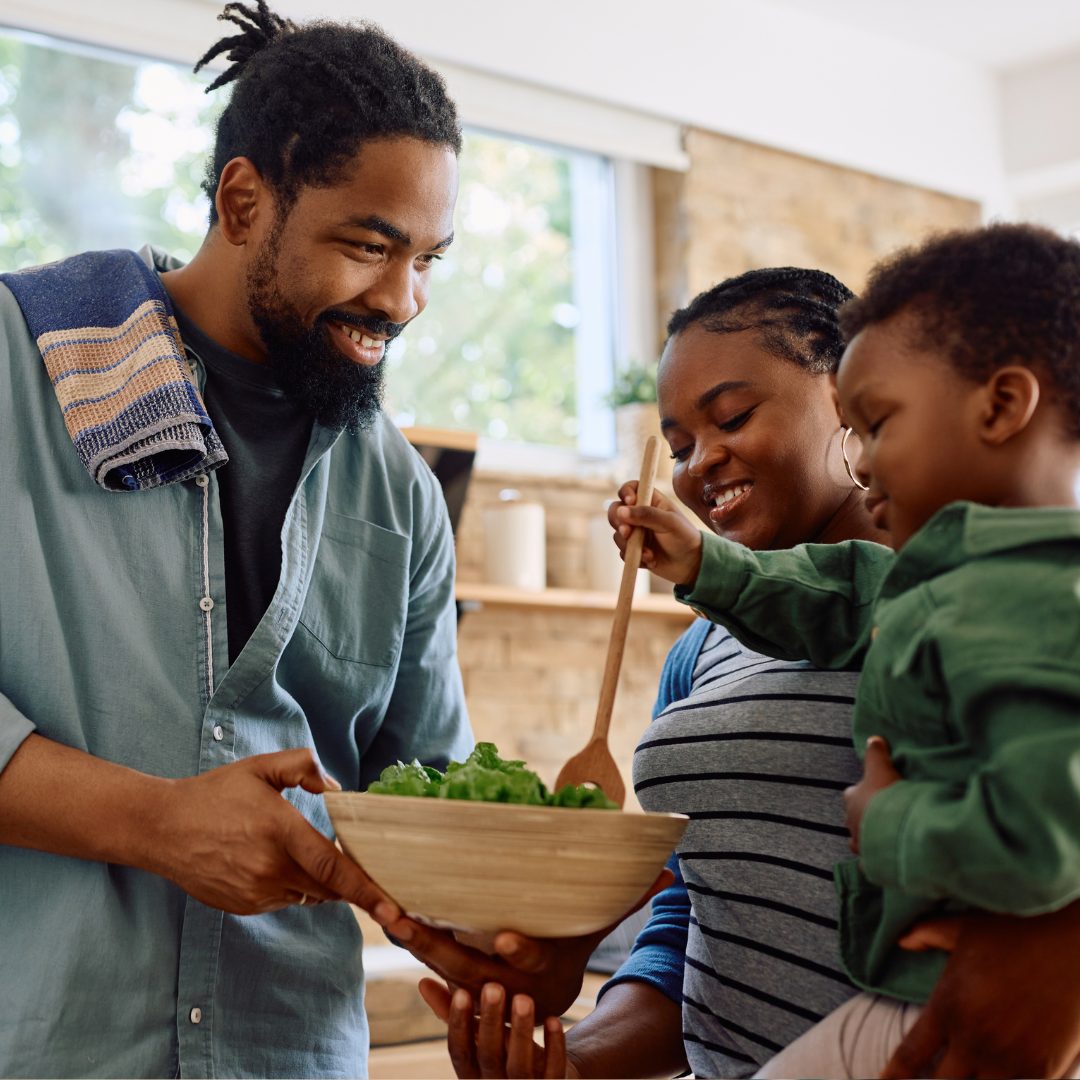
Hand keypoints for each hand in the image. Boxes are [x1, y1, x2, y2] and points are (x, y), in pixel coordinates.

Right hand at [149, 749, 399, 919]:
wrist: (162, 828)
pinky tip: (276, 862)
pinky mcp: (245, 906)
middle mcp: (270, 868)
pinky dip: (293, 886)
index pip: (333, 867)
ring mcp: (256, 892)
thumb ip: (303, 766)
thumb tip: (337, 787)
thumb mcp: (260, 767)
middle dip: (350, 881)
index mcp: (280, 830)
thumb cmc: (215, 793)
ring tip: (305, 852)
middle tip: (366, 867)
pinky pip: (286, 900)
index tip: (395, 910)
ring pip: (309, 894)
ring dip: (320, 881)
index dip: (367, 890)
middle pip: (328, 886)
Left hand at [391, 868, 672, 1019]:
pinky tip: (381, 916)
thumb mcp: (593, 932)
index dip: (516, 950)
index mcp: (534, 967)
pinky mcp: (450, 973)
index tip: (504, 936)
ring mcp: (471, 979)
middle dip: (435, 940)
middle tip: (408, 917)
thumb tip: (669, 873)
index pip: (526, 959)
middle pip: (464, 963)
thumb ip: (624, 901)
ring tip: (385, 911)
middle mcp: (499, 978)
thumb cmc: (566, 952)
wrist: (537, 1006)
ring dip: (410, 938)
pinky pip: (422, 959)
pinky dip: (404, 941)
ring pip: (436, 961)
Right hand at [419, 982, 574, 1078]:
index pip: (459, 1052)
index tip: (462, 992)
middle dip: (491, 1021)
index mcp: (472, 1073)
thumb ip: (451, 1013)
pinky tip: (554, 1019)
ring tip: (524, 998)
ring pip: (519, 1066)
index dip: (459, 1024)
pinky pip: (554, 1071)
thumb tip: (422, 982)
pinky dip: (554, 1046)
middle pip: (489, 1056)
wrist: (544, 1076)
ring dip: (521, 1030)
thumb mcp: (477, 1035)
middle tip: (494, 987)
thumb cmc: (502, 1050)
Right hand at [608, 482, 702, 586]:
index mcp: (651, 501)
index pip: (631, 488)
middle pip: (616, 510)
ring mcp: (635, 532)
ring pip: (617, 534)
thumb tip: (621, 511)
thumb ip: (646, 514)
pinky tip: (651, 560)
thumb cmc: (684, 537)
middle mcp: (640, 515)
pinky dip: (635, 557)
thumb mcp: (669, 523)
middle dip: (618, 522)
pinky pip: (623, 551)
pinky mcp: (633, 549)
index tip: (629, 502)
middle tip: (627, 532)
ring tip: (649, 553)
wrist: (690, 564)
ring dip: (630, 545)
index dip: (626, 493)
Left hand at [843, 736, 900, 853]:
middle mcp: (851, 823)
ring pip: (859, 841)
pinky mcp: (871, 863)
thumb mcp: (881, 769)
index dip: (859, 794)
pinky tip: (887, 859)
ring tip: (883, 838)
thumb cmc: (884, 797)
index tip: (869, 793)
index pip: (850, 795)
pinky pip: (871, 863)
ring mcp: (860, 845)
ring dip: (869, 839)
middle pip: (853, 819)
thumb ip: (876, 754)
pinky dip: (877, 861)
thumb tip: (873, 738)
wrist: (892, 830)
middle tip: (879, 817)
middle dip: (863, 818)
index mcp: (852, 800)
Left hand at [883, 901, 1079, 1077]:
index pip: (910, 1055)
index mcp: (948, 1008)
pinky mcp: (1048, 1069)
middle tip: (930, 1077)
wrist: (1070, 940)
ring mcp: (1012, 1059)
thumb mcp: (962, 927)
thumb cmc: (1015, 929)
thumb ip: (926, 934)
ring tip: (967, 1075)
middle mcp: (975, 1040)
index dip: (893, 1075)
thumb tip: (901, 941)